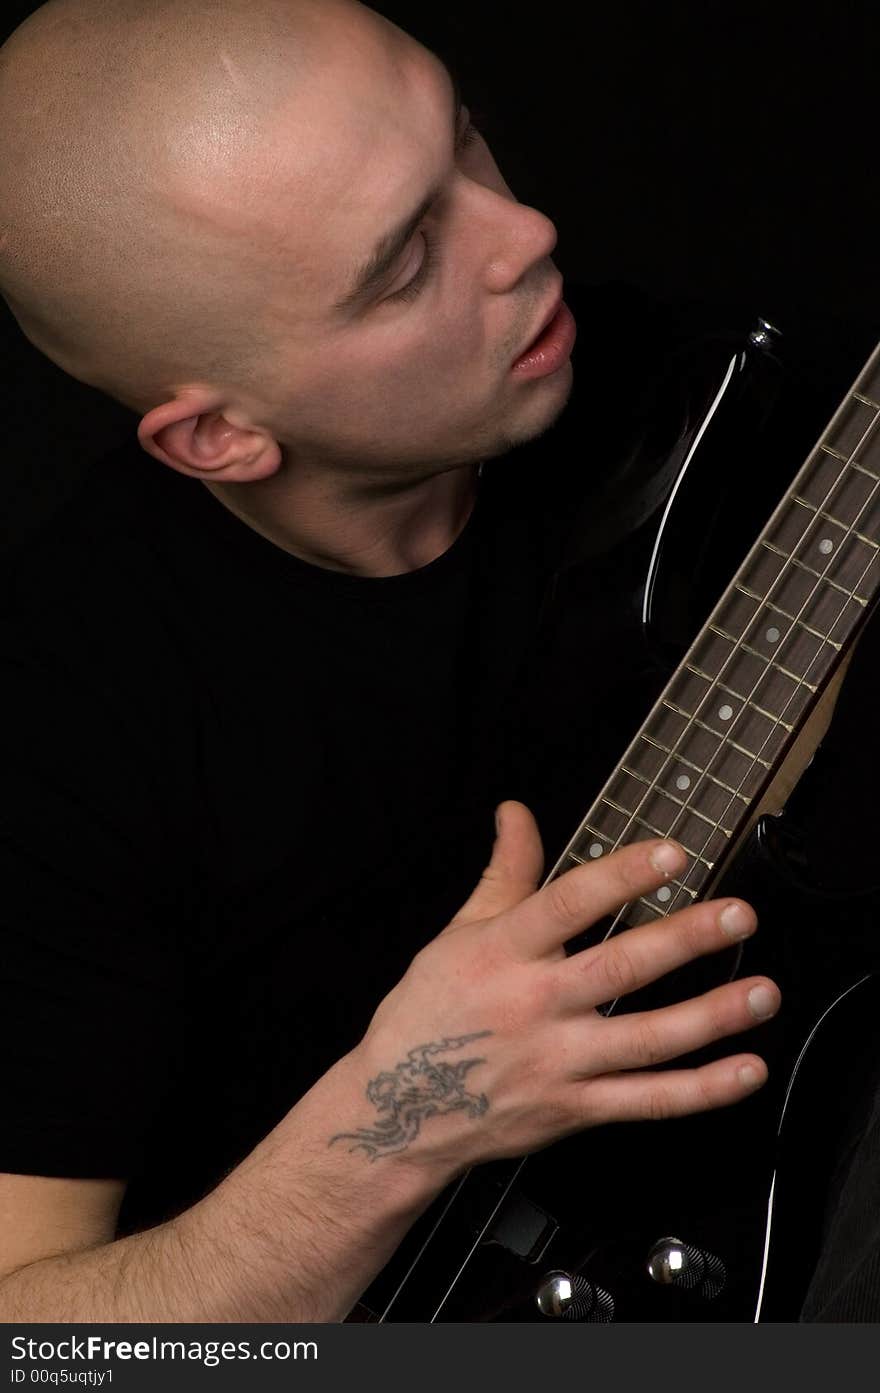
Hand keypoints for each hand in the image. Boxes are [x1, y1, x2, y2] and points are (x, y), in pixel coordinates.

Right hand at [341, 800, 778, 1179]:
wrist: (397, 1110)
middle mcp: (534, 1005)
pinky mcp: (573, 1108)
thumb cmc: (429, 1015)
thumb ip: (504, 873)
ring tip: (762, 992)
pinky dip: (701, 1090)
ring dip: (711, 1016)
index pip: (568, 904)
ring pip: (645, 1040)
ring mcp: (557, 1061)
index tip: (670, 855)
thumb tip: (516, 814)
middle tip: (738, 915)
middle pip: (619, 969)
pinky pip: (646, 1101)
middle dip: (685, 940)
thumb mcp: (458, 933)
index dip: (621, 877)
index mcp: (503, 952)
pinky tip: (745, 1070)